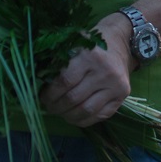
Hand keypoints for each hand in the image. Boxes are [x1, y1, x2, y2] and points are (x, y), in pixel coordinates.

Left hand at [40, 12, 133, 126]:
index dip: (50, 93)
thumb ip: (58, 60)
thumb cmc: (92, 42)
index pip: (65, 81)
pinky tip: (74, 116)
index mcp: (90, 55)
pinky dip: (83, 120)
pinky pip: (99, 116)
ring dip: (68, 116)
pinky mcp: (122, 97)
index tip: (43, 97)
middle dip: (56, 107)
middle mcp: (105, 72)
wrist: (120, 41)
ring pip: (86, 110)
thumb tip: (38, 80)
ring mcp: (116, 86)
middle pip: (74, 98)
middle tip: (49, 107)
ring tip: (60, 112)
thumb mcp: (74, 42)